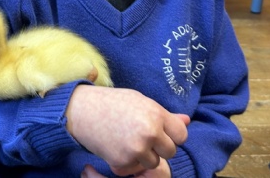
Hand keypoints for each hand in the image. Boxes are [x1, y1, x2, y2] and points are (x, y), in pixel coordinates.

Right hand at [66, 86, 187, 175]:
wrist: (82, 110)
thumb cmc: (113, 102)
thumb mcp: (140, 101)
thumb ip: (165, 114)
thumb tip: (187, 120)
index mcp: (156, 114)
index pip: (181, 135)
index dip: (171, 134)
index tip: (160, 131)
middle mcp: (149, 132)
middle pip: (170, 152)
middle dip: (159, 147)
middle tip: (141, 135)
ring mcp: (137, 149)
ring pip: (154, 163)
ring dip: (145, 156)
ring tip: (128, 139)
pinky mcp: (123, 162)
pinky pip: (135, 168)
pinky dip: (128, 161)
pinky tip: (117, 145)